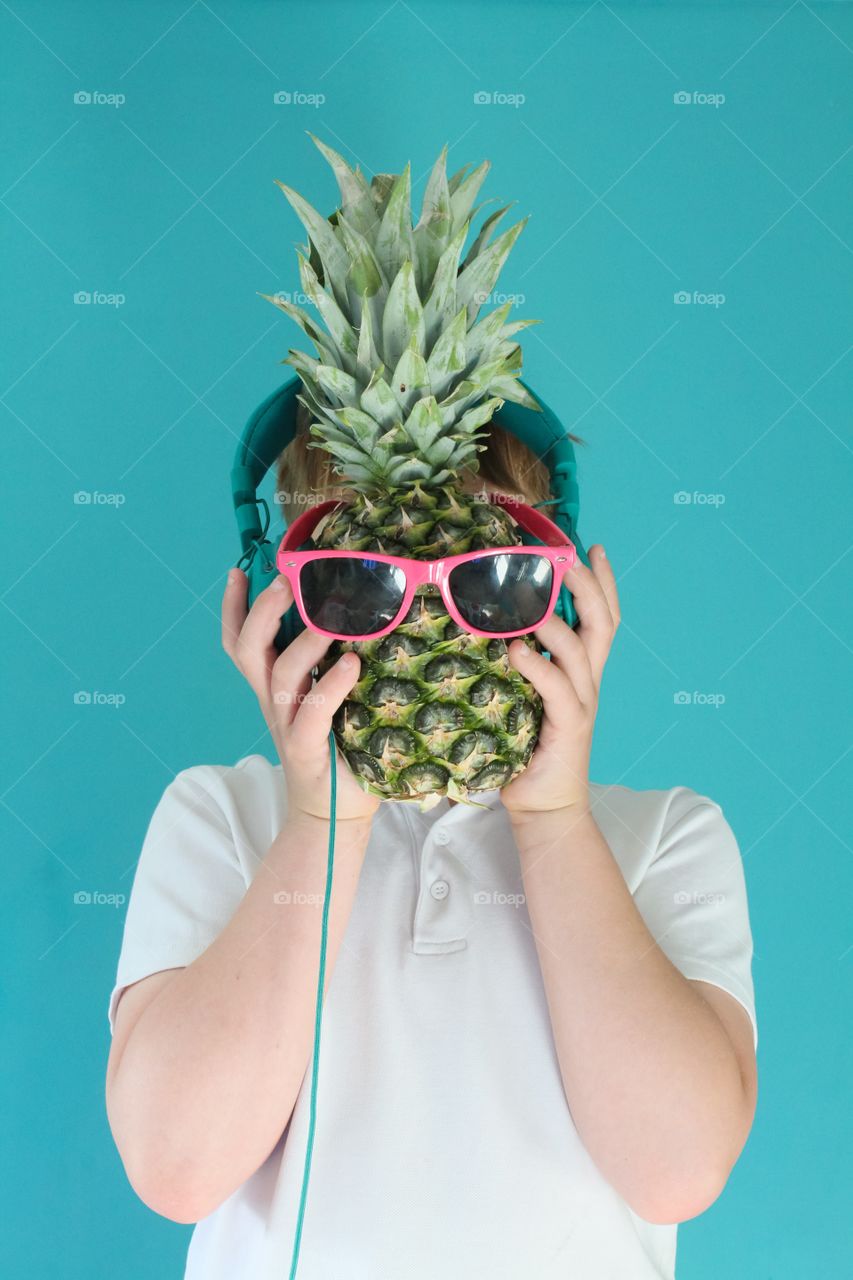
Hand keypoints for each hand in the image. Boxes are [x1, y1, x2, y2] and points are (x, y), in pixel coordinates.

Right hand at [221, 568, 381, 824]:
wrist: (332, 814)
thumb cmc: (336, 747)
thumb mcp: (324, 698)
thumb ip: (325, 663)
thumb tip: (351, 614)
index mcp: (272, 687)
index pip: (240, 641)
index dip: (233, 607)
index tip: (238, 568)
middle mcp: (273, 702)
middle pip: (249, 650)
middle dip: (262, 611)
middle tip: (285, 582)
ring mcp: (287, 725)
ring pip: (280, 675)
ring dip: (304, 642)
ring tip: (329, 619)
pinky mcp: (308, 749)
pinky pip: (315, 712)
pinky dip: (332, 684)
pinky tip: (352, 663)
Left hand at [500, 545, 619, 818]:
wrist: (543, 805)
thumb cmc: (526, 746)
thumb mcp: (523, 693)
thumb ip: (518, 660)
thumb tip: (487, 622)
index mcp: (581, 670)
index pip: (603, 616)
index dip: (603, 581)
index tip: (591, 545)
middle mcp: (587, 681)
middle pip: (602, 624)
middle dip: (589, 587)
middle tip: (568, 559)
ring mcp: (581, 703)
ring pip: (579, 651)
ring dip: (555, 623)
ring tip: (531, 603)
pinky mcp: (568, 727)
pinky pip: (557, 690)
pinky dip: (538, 666)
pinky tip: (516, 651)